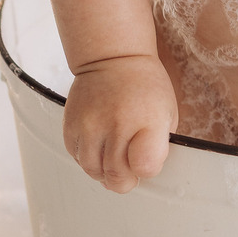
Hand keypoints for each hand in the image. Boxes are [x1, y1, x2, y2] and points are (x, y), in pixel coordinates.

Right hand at [63, 54, 177, 193]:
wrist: (113, 58)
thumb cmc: (144, 86)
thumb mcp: (166, 112)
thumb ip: (158, 146)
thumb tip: (143, 174)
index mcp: (147, 120)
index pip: (145, 168)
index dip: (147, 170)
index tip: (147, 160)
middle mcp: (117, 124)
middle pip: (117, 176)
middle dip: (126, 178)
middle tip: (130, 165)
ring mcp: (90, 125)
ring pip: (94, 171)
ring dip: (105, 170)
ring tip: (114, 152)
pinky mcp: (70, 126)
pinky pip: (77, 158)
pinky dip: (89, 157)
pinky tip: (99, 143)